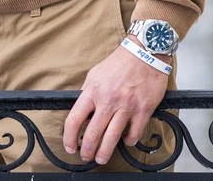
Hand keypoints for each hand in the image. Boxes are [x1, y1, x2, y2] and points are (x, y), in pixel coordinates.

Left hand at [61, 40, 168, 163]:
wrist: (143, 53)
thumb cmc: (119, 63)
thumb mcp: (95, 74)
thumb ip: (87, 93)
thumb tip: (81, 110)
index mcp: (92, 91)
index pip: (74, 119)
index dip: (69, 137)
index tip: (70, 146)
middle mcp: (108, 100)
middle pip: (93, 133)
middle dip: (87, 150)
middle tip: (86, 157)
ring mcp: (126, 106)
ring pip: (112, 137)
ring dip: (105, 152)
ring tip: (101, 158)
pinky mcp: (143, 110)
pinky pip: (134, 132)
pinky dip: (129, 140)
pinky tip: (126, 141)